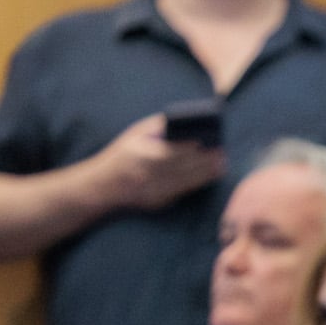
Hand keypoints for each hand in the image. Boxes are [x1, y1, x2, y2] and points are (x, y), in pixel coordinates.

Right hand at [97, 114, 224, 211]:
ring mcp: (153, 191)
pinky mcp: (159, 203)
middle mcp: (148, 175)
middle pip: (181, 167)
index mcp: (141, 156)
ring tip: (222, 165)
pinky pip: (181, 192)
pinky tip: (209, 177)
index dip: (189, 147)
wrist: (103, 187)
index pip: (170, 151)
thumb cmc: (122, 155)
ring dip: (205, 174)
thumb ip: (158, 127)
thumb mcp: (135, 136)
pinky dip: (196, 184)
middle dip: (204, 161)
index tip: (206, 141)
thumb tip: (185, 121)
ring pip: (185, 182)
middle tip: (222, 153)